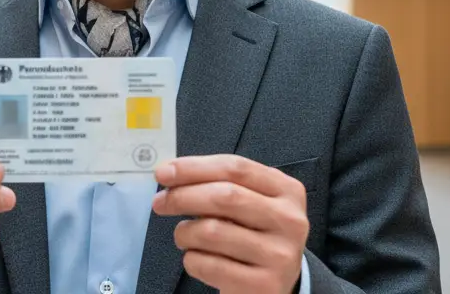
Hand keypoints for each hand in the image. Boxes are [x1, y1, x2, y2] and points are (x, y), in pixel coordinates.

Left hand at [153, 155, 308, 293]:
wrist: (276, 282)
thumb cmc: (252, 233)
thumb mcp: (249, 203)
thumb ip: (218, 184)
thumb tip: (169, 173)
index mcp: (287, 190)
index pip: (235, 168)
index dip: (194, 167)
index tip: (163, 173)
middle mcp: (289, 220)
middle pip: (224, 196)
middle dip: (182, 196)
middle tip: (159, 202)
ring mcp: (280, 255)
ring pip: (212, 232)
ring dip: (185, 233)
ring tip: (183, 236)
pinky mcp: (264, 285)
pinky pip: (210, 265)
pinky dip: (192, 260)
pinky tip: (197, 259)